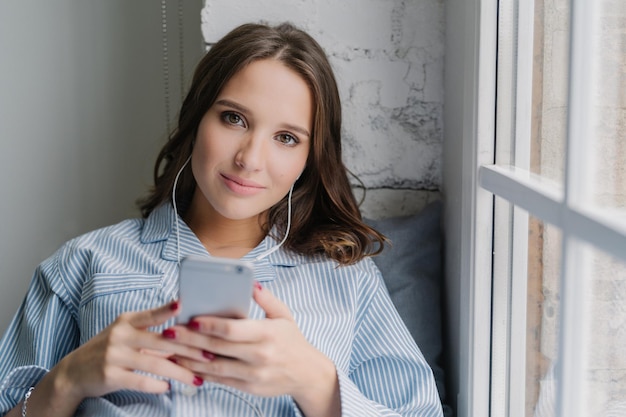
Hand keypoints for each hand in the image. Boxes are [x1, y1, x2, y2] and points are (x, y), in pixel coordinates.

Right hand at [52, 301, 204, 401]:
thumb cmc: (109, 350)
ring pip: (155, 364)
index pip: (150, 314)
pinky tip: (168, 387)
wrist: (74, 372)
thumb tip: (184, 334)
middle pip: (162, 342)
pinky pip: (140, 381)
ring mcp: (114, 355)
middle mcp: (120, 335)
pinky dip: (157, 385)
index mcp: (126, 321)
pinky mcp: (110, 375)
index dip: (166, 310)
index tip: (183, 305)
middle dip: (189, 350)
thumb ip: (150, 332)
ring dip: (179, 373)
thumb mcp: (125, 334)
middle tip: (209, 357)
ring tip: (196, 380)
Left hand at [167, 284, 340, 415]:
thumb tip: (251, 283)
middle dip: (190, 340)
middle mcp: (259, 355)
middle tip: (170, 332)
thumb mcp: (284, 315)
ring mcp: (254, 374)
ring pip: (215, 367)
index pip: (232, 329)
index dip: (209, 325)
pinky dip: (202, 373)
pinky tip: (187, 366)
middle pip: (218, 347)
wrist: (307, 374)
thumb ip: (266, 299)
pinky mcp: (249, 388)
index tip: (190, 319)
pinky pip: (220, 380)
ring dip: (190, 359)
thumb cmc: (293, 341)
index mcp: (267, 333)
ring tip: (171, 350)